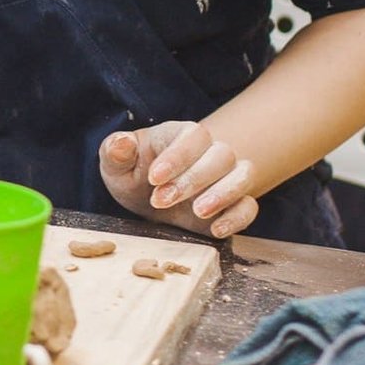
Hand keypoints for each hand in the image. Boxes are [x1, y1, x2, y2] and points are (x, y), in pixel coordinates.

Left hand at [100, 121, 258, 238]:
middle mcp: (210, 152)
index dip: (178, 156)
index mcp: (182, 135)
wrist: (149, 201)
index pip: (193, 135)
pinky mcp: (234, 206)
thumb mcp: (116, 165)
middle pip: (221, 155)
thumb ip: (115, 152)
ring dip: (224, 193)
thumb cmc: (134, 174)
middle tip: (161, 201)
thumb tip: (121, 143)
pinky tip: (216, 230)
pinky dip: (238, 217)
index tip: (153, 178)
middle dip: (193, 179)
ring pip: (243, 174)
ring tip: (198, 211)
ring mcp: (226, 178)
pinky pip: (249, 207)